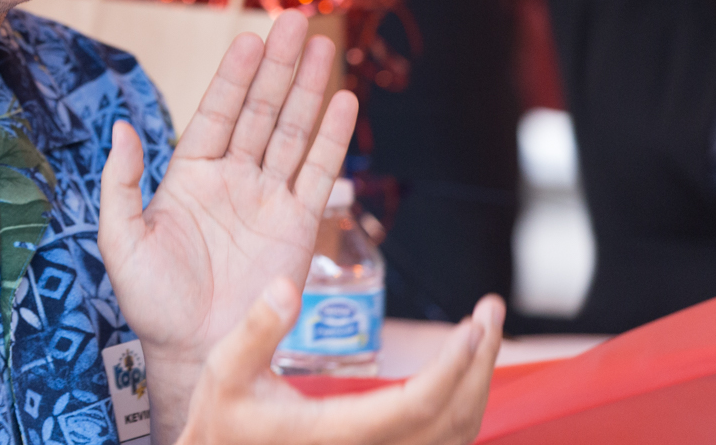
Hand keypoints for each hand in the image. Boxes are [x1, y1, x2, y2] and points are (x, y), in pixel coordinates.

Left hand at [98, 10, 359, 441]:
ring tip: (324, 44)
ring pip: (292, 131)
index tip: (251, 37)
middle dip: (279, 65)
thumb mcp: (121, 238)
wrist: (193, 351)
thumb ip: (121, 182)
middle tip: (297, 19)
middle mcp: (232, 178)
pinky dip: (332, 138)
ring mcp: (267, 199)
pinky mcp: (298, 226)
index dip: (235, 75)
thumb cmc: (152, 300)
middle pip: (260, 109)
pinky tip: (345, 100)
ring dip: (309, 88)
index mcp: (190, 173)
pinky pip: (319, 173)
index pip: (217, 111)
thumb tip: (123, 127)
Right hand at [180, 278, 505, 444]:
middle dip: (479, 362)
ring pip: (455, 435)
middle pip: (451, 420)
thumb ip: (257, 329)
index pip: (414, 406)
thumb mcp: (226, 369)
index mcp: (334, 434)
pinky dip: (464, 405)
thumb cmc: (225, 419)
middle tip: (490, 310)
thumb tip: (286, 286)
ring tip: (483, 330)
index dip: (451, 369)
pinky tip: (464, 369)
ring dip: (479, 382)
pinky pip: (442, 440)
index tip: (470, 326)